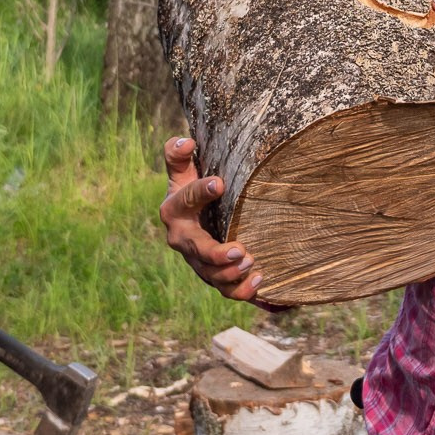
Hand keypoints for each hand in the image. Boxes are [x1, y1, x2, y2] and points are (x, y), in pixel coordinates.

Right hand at [159, 137, 284, 311]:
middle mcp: (182, 240)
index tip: (221, 183)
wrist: (194, 216)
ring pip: (211, 275)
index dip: (201, 192)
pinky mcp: (214, 274)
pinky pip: (226, 289)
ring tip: (251, 263)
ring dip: (230, 274)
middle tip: (240, 249)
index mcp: (174, 210)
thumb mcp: (183, 169)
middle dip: (216, 253)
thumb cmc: (191, 186)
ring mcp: (198, 261)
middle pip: (197, 250)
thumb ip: (178, 154)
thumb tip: (187, 142)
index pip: (186, 200)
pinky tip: (260, 281)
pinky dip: (242, 291)